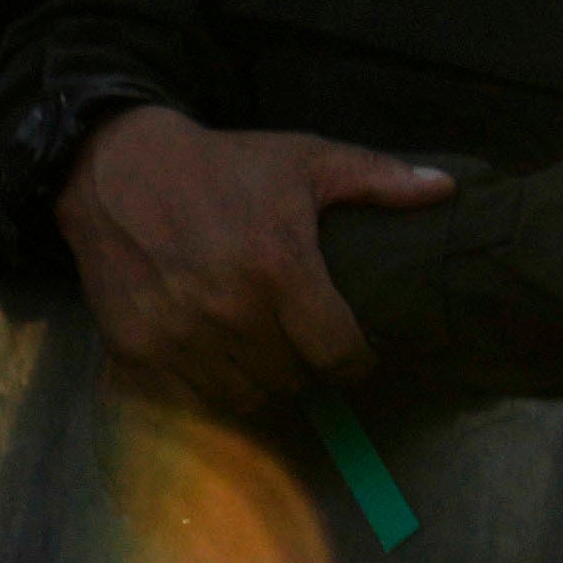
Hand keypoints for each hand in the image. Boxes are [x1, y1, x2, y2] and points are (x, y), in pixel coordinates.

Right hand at [55, 103, 448, 403]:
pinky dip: (208, 393)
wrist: (117, 169)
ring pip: (242, 399)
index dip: (354, 363)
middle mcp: (230, 311)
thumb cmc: (222, 165)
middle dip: (304, 370)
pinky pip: (188, 402)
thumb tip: (446, 189)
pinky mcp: (138, 351)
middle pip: (290, 382)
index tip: (353, 357)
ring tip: (261, 357)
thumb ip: (377, 179)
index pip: (336, 354)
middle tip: (302, 349)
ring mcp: (180, 337)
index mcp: (280, 268)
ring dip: (258, 385)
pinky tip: (216, 365)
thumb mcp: (305, 160)